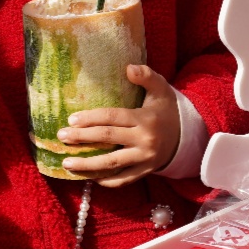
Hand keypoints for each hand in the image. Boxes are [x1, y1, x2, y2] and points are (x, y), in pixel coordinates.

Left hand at [57, 64, 181, 186]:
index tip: (71, 119)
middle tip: (62, 136)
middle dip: (82, 138)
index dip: (91, 118)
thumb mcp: (161, 89)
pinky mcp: (145, 172)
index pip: (113, 118)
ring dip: (87, 165)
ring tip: (67, 164)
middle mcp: (144, 140)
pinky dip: (106, 181)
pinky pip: (123, 180)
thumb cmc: (166, 110)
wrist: (186, 136)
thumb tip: (128, 67)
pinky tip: (89, 178)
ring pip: (112, 164)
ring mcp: (145, 159)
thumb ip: (146, 76)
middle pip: (108, 139)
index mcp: (145, 119)